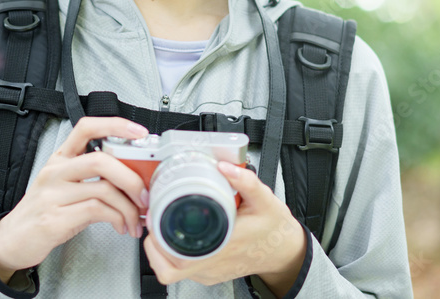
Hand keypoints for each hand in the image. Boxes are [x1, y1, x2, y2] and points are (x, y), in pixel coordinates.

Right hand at [0, 116, 149, 281]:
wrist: (13, 239)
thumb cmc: (44, 211)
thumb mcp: (66, 186)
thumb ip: (94, 178)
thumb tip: (134, 177)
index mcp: (60, 158)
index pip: (86, 128)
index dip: (115, 125)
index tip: (139, 132)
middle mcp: (55, 172)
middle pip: (101, 160)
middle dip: (132, 177)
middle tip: (145, 193)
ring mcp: (53, 195)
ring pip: (104, 189)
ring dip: (129, 206)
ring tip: (136, 218)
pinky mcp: (55, 218)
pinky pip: (96, 211)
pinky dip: (117, 218)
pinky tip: (121, 226)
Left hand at [142, 161, 305, 292]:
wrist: (285, 251)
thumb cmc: (274, 229)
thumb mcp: (265, 200)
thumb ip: (246, 181)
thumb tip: (224, 166)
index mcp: (221, 247)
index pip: (175, 262)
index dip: (157, 244)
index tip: (155, 222)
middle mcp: (212, 264)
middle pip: (167, 268)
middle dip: (154, 244)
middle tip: (155, 220)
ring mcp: (210, 272)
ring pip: (173, 270)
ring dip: (162, 249)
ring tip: (163, 226)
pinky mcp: (211, 274)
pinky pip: (184, 269)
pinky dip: (174, 254)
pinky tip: (178, 235)